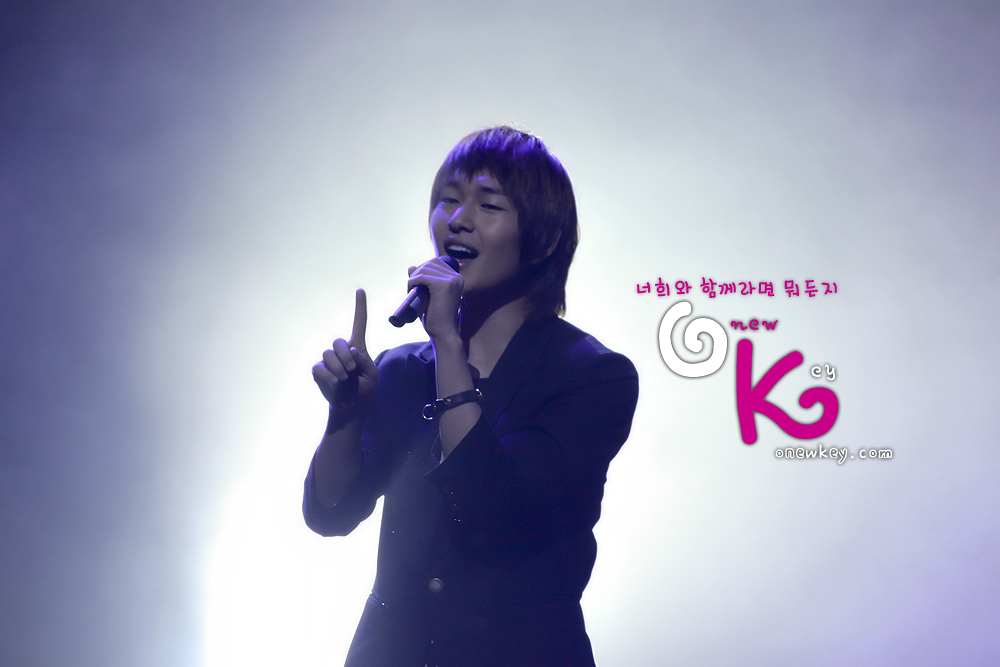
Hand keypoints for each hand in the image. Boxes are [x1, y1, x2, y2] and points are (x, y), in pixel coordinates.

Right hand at [312, 289, 377, 423]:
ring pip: (328, 354)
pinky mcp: (319, 371)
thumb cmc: (364, 391)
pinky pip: (320, 368)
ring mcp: (328, 361)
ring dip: (338, 367)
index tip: (360, 291)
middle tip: (351, 370)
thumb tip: (352, 350)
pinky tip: (335, 383)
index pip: (359, 324)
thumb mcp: (372, 375)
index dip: (360, 307)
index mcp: (358, 348)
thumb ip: (365, 361)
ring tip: (344, 379)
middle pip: (339, 342)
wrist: (351, 409)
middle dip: (345, 356)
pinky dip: (328, 376)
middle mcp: (342, 351)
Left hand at [407, 257, 463, 341]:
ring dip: (414, 277)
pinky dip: (413, 281)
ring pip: (425, 268)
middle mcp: (457, 277)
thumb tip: (411, 267)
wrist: (443, 332)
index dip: (423, 270)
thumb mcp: (429, 295)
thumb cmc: (436, 317)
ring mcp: (451, 280)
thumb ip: (422, 281)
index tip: (416, 283)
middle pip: (431, 263)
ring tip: (411, 290)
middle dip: (418, 272)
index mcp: (457, 278)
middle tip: (412, 286)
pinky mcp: (442, 285)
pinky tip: (411, 290)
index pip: (436, 263)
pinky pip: (422, 276)